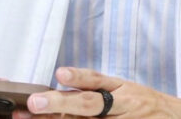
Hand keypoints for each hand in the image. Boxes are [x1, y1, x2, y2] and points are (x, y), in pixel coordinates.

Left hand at [20, 67, 180, 118]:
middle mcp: (125, 105)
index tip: (59, 73)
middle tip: (34, 103)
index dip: (79, 76)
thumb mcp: (126, 91)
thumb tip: (60, 90)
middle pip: (90, 104)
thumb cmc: (147, 106)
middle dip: (60, 104)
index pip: (98, 80)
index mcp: (123, 88)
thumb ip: (96, 91)